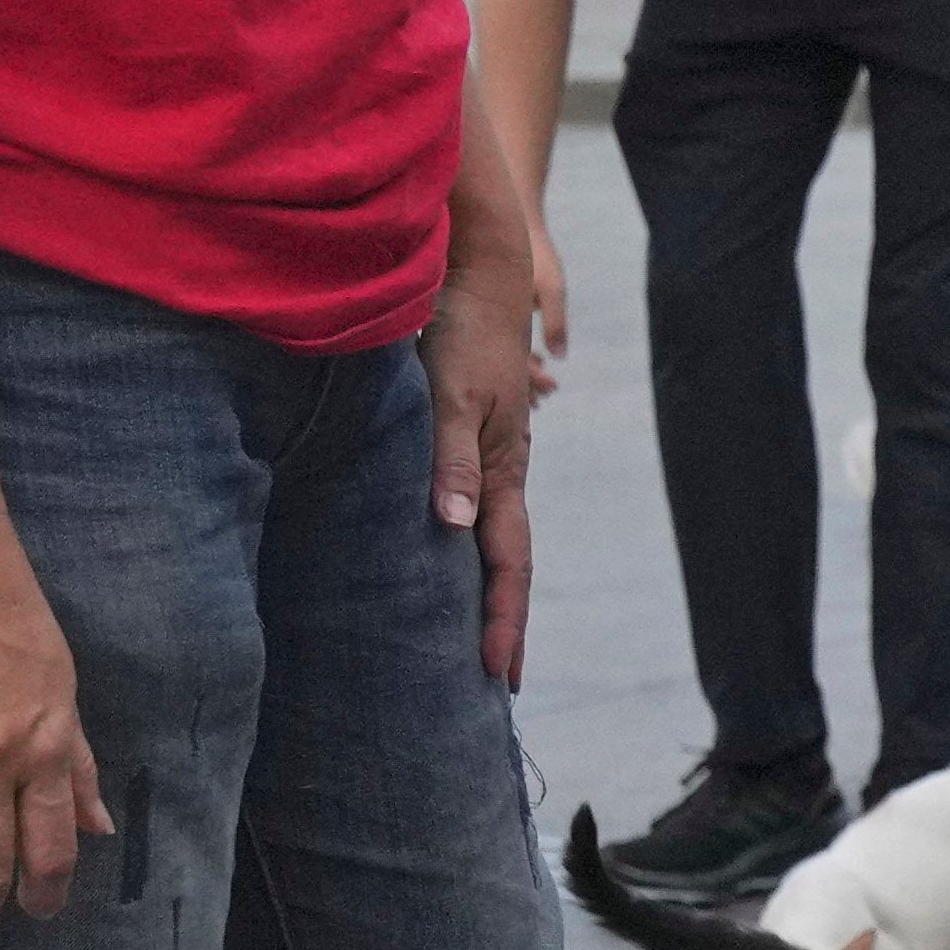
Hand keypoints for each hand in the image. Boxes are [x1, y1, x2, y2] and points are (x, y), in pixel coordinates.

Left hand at [433, 183, 554, 688]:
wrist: (476, 270)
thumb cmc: (463, 331)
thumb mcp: (453, 396)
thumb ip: (451, 460)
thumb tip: (456, 529)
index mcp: (506, 472)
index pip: (510, 564)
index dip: (504, 621)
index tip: (499, 676)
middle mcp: (500, 474)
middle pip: (506, 562)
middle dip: (502, 622)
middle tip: (496, 680)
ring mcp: (484, 457)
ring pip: (485, 539)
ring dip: (482, 590)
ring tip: (468, 636)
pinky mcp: (462, 439)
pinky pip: (464, 509)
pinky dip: (459, 549)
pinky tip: (439, 559)